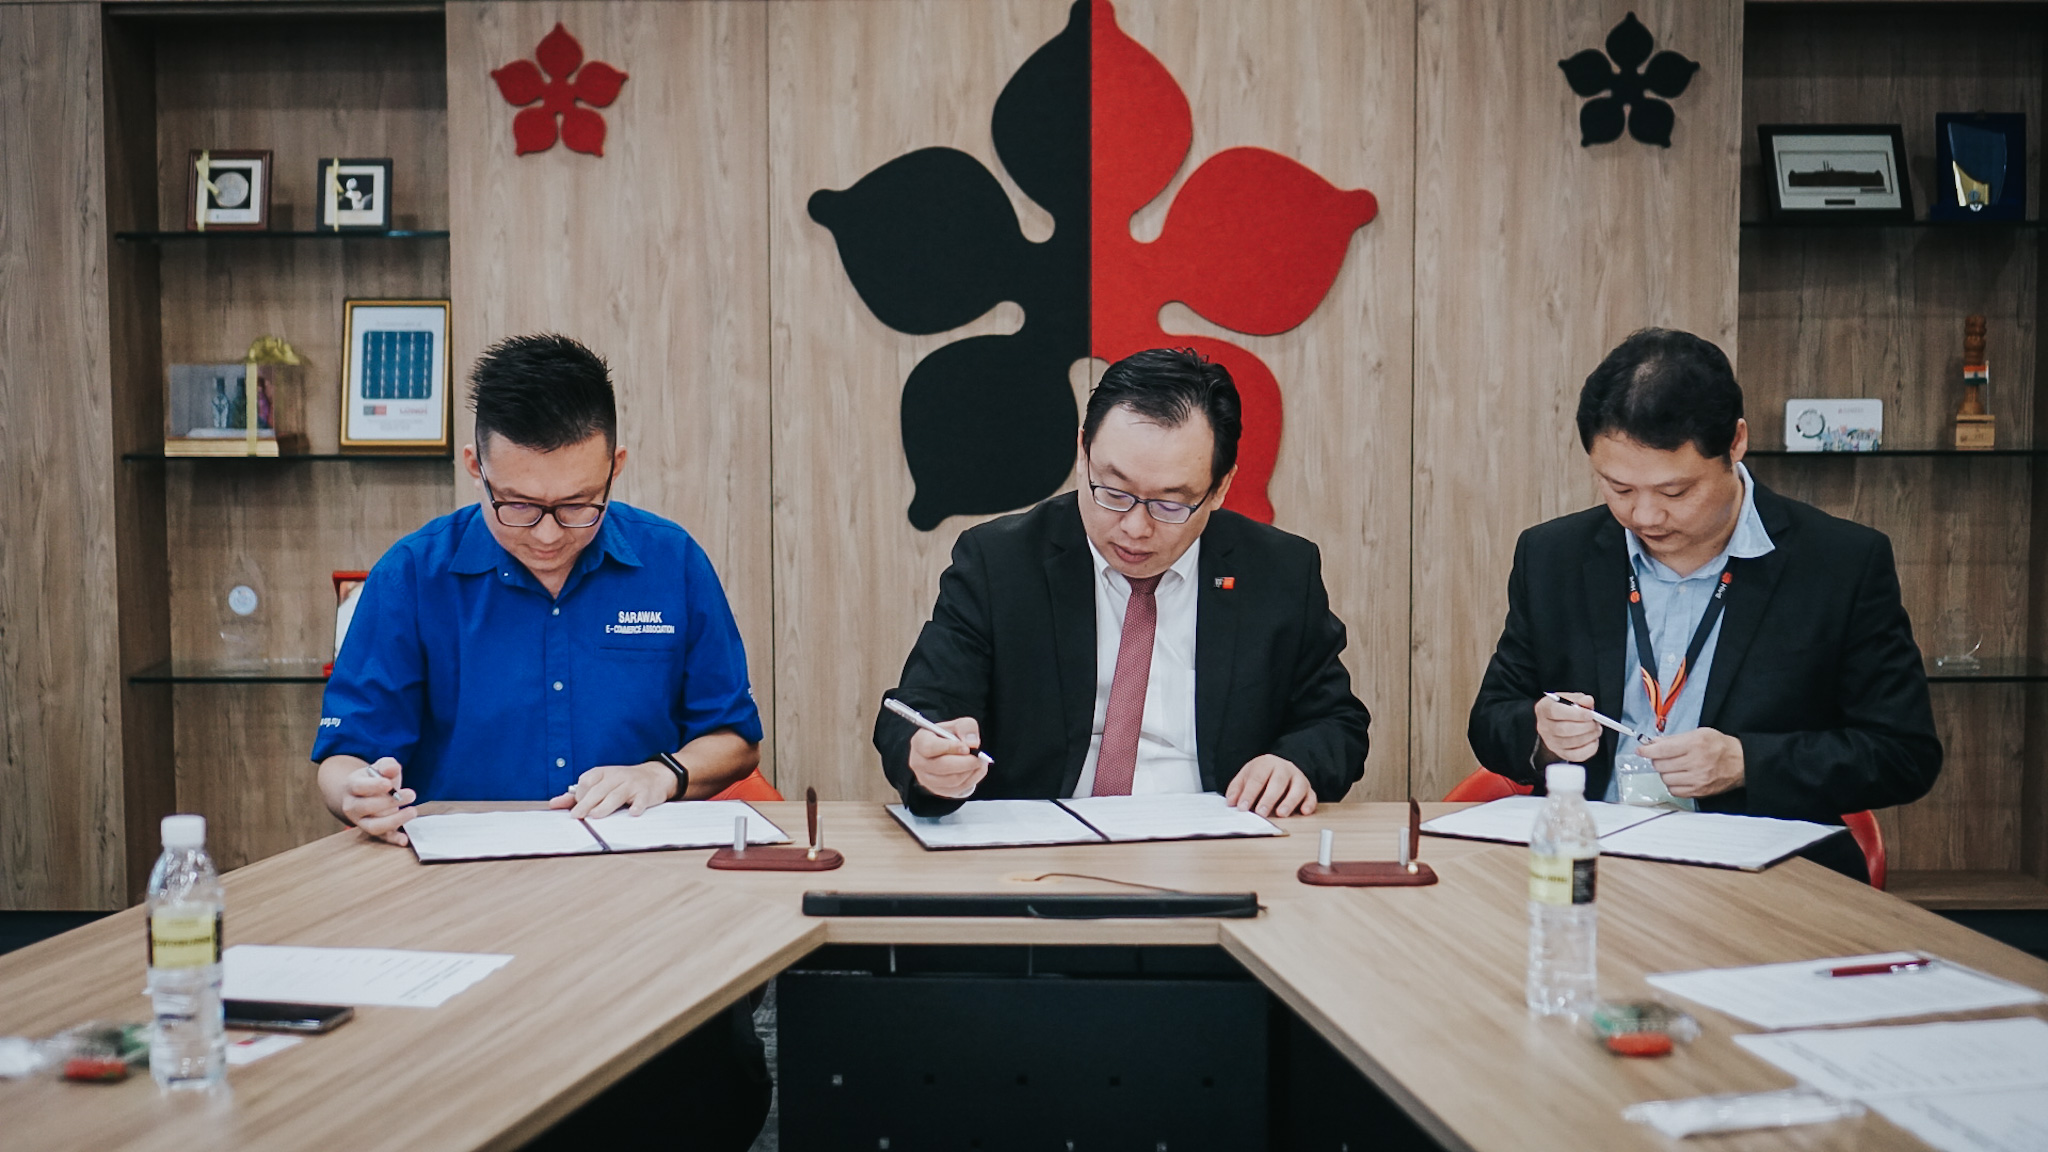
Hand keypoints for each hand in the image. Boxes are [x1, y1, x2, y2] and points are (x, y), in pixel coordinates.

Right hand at [344, 757, 415, 845]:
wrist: (365, 794)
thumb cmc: (375, 779)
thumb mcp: (380, 768)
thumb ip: (387, 765)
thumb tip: (392, 768)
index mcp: (352, 786)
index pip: (359, 787)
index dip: (373, 786)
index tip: (389, 784)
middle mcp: (352, 806)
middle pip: (366, 807)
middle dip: (389, 802)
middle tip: (411, 794)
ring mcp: (361, 821)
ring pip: (373, 826)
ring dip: (394, 820)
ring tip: (412, 811)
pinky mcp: (373, 830)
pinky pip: (382, 838)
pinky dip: (393, 839)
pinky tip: (404, 839)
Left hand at [551, 762, 678, 818]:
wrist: (654, 776)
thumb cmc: (622, 782)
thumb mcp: (600, 783)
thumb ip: (577, 795)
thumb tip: (554, 804)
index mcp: (603, 773)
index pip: (586, 781)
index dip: (579, 795)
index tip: (577, 807)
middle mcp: (617, 776)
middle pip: (599, 790)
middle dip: (587, 803)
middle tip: (577, 816)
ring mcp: (632, 784)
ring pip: (616, 795)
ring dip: (606, 806)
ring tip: (596, 815)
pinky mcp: (646, 793)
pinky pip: (641, 799)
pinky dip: (637, 806)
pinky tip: (633, 812)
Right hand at [907, 717, 987, 798]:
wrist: (946, 751)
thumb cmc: (949, 736)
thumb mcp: (958, 724)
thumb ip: (966, 727)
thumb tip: (972, 743)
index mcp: (919, 741)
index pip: (930, 747)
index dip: (950, 747)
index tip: (967, 748)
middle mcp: (918, 762)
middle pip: (942, 766)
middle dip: (965, 762)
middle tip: (980, 757)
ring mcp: (926, 779)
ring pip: (952, 780)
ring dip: (970, 771)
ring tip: (980, 761)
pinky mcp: (938, 790)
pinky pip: (957, 789)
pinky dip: (971, 779)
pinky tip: (976, 769)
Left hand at [1225, 754, 1316, 816]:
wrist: (1279, 767)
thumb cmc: (1261, 774)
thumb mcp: (1245, 777)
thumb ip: (1237, 789)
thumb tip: (1231, 802)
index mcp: (1266, 763)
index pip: (1257, 778)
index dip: (1249, 793)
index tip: (1242, 807)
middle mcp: (1284, 768)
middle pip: (1278, 782)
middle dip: (1269, 798)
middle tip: (1261, 813)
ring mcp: (1298, 777)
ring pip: (1297, 788)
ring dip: (1289, 801)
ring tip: (1281, 814)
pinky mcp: (1308, 789)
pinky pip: (1311, 795)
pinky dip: (1309, 804)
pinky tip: (1304, 811)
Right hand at [1534, 692, 1600, 762]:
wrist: (1558, 722)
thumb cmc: (1565, 709)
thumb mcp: (1571, 699)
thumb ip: (1580, 699)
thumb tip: (1588, 701)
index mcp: (1544, 709)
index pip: (1555, 712)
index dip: (1575, 714)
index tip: (1590, 714)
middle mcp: (1544, 726)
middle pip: (1564, 729)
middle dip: (1585, 726)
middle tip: (1595, 723)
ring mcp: (1550, 741)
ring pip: (1571, 743)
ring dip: (1589, 736)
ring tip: (1596, 730)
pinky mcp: (1560, 752)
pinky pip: (1576, 755)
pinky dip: (1589, 749)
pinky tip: (1593, 740)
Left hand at [1639, 728, 1745, 797]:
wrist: (1740, 762)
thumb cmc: (1720, 746)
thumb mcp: (1699, 733)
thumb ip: (1674, 738)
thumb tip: (1654, 742)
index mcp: (1695, 744)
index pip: (1662, 749)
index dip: (1647, 750)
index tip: (1641, 750)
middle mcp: (1696, 762)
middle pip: (1660, 765)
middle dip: (1657, 760)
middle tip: (1662, 757)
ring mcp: (1698, 779)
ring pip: (1665, 779)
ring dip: (1665, 772)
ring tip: (1674, 767)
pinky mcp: (1699, 791)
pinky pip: (1674, 790)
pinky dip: (1672, 784)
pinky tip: (1679, 777)